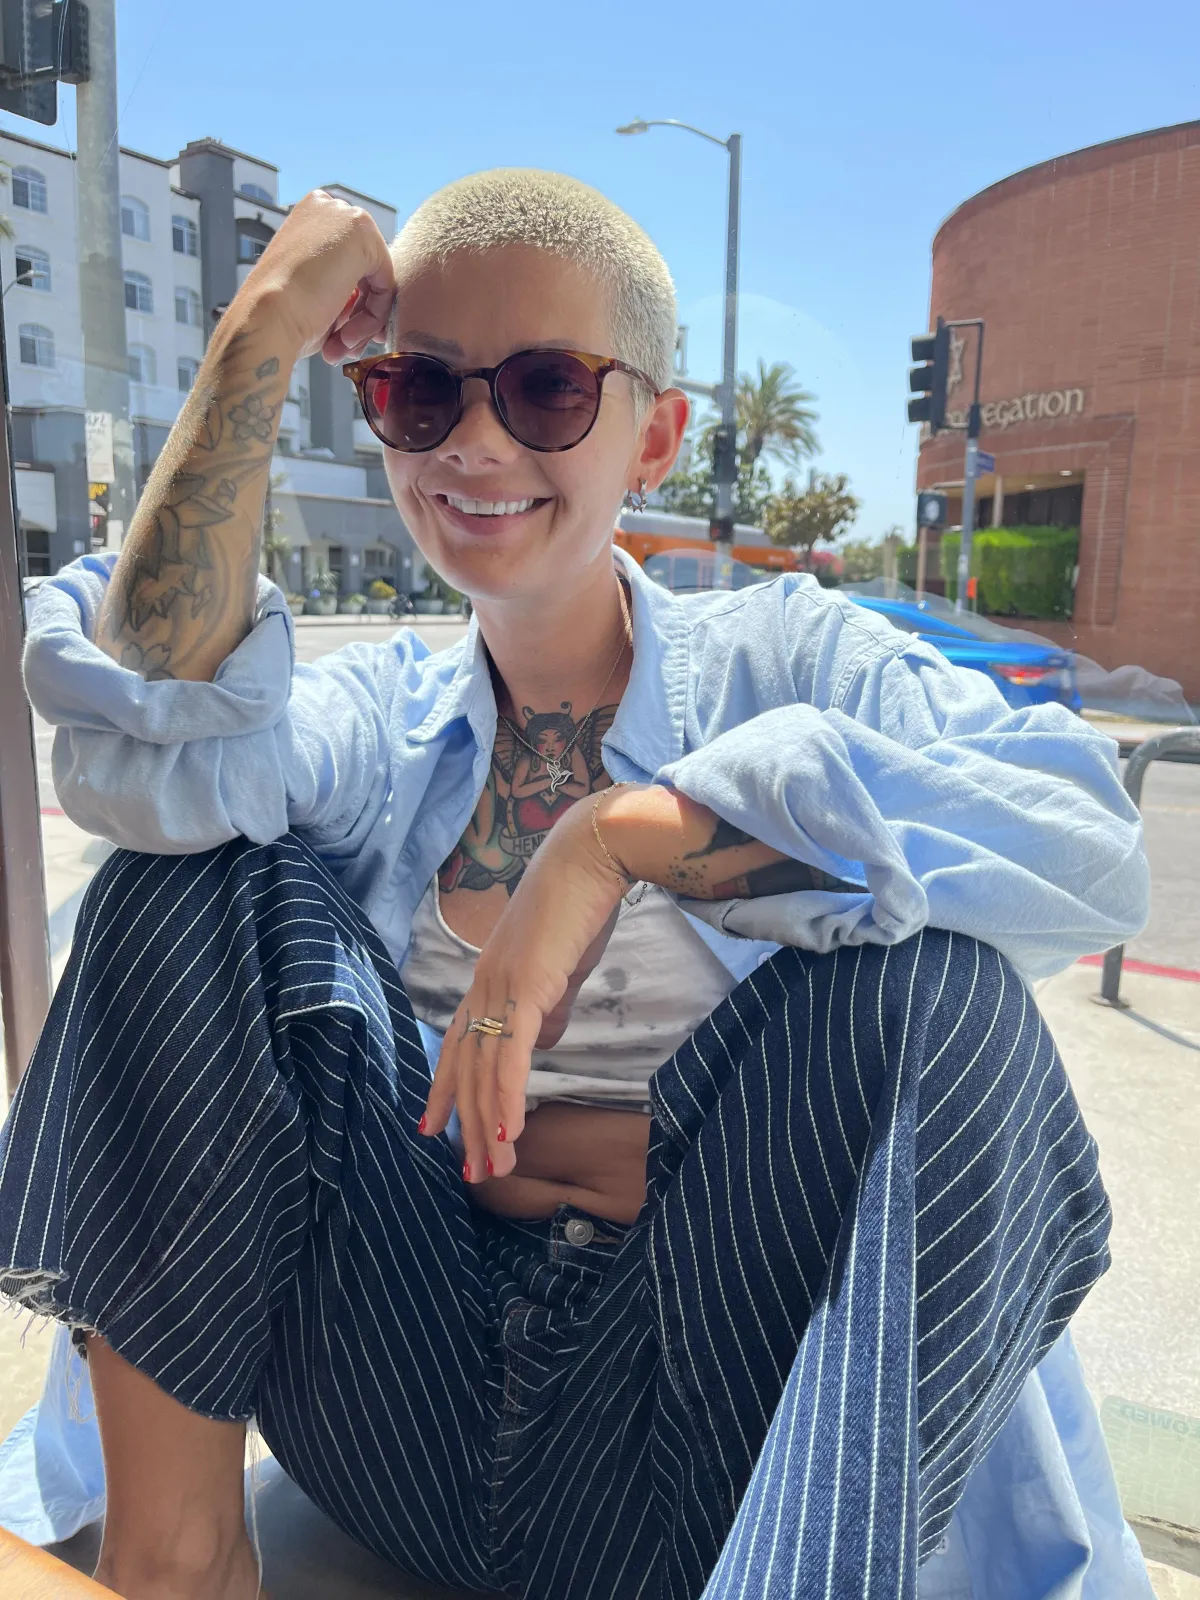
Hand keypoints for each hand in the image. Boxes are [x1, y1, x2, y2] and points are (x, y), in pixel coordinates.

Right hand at [239, 188, 394, 364]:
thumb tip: (371, 302)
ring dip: (363, 322)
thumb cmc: (282, 314)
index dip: (353, 303)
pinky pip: (386, 283)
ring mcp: (346, 216)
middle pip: (367, 270)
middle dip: (360, 315)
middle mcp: (329, 208)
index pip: (351, 264)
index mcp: (312, 217)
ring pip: (377, 279)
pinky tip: (347, 335)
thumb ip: (343, 284)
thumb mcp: (315, 291)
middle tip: (347, 346)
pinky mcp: (362, 233)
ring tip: (343, 347)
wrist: (268, 318)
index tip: (347, 334)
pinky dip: (373, 315)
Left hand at [419, 794, 631, 1184]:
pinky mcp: (526, 987)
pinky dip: (506, 1095)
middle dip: (468, 1124)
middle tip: (475, 1172)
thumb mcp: (562, 965)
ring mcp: (501, 986)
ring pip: (484, 1069)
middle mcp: (484, 985)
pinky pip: (511, 1053)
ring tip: (494, 1167)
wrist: (591, 857)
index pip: (457, 1044)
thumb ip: (548, 1004)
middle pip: (466, 1067)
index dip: (444, 1089)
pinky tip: (508, 1129)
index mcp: (489, 980)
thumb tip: (541, 1041)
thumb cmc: (581, 905)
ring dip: (489, 1124)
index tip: (434, 1129)